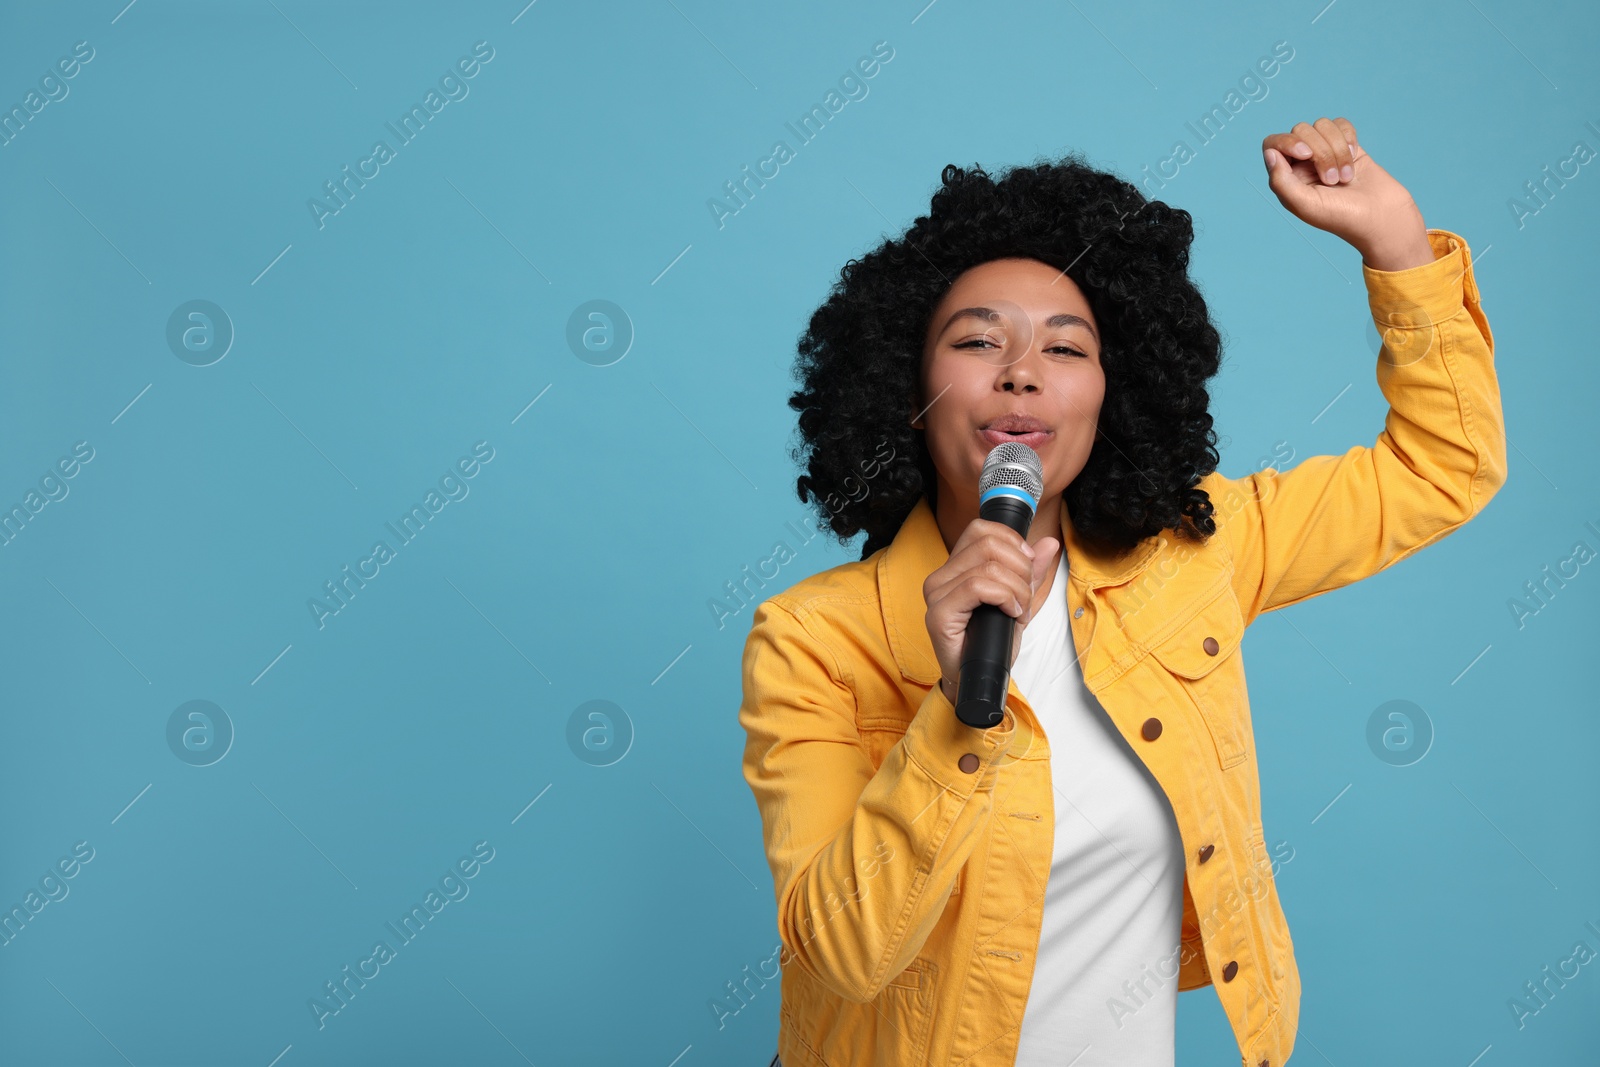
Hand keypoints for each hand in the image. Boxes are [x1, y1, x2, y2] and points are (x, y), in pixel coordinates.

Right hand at [923, 519, 1058, 700]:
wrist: (979, 680)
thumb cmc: (991, 643)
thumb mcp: (1018, 601)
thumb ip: (1030, 571)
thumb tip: (1047, 543)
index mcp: (956, 567)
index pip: (981, 529)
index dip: (1012, 542)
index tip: (1027, 567)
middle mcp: (941, 576)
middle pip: (988, 543)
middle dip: (1021, 568)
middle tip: (1025, 596)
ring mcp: (937, 594)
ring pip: (988, 566)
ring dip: (1017, 589)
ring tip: (1020, 610)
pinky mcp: (940, 613)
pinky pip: (978, 586)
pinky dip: (1005, 597)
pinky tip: (1011, 613)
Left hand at [1261, 116, 1430, 268]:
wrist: (1380, 216)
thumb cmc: (1341, 216)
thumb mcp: (1304, 204)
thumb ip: (1281, 181)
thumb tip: (1270, 153)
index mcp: (1286, 178)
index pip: (1273, 144)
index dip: (1287, 142)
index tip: (1306, 154)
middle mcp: (1302, 163)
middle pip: (1300, 131)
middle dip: (1320, 151)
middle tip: (1332, 180)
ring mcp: (1325, 152)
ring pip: (1322, 125)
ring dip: (1337, 150)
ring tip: (1345, 177)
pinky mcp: (1346, 145)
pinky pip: (1340, 124)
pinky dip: (1348, 138)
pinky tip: (1354, 158)